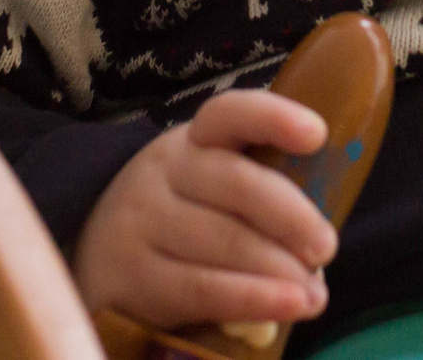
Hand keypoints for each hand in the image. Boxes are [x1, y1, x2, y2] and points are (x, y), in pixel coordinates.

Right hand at [73, 91, 337, 331]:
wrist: (95, 254)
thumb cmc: (183, 219)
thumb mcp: (211, 187)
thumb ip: (260, 193)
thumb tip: (320, 243)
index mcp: (196, 140)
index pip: (230, 114)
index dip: (274, 118)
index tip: (317, 134)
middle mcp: (164, 171)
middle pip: (235, 182)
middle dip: (290, 215)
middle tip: (327, 247)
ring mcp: (142, 221)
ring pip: (223, 239)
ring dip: (278, 268)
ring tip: (314, 294)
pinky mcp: (133, 275)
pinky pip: (201, 287)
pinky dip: (251, 299)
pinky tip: (286, 307)